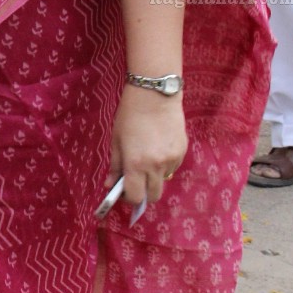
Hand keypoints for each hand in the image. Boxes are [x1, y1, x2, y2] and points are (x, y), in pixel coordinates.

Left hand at [105, 84, 186, 207]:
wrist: (155, 94)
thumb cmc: (130, 116)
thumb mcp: (116, 141)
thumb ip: (115, 167)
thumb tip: (110, 186)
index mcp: (136, 164)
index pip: (135, 197)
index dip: (128, 198)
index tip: (123, 190)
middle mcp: (156, 166)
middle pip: (153, 196)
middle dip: (143, 193)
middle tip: (136, 180)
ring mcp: (172, 160)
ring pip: (163, 181)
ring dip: (154, 178)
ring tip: (147, 158)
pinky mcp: (182, 152)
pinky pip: (172, 168)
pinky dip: (164, 165)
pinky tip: (158, 147)